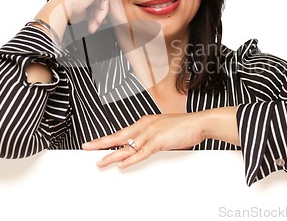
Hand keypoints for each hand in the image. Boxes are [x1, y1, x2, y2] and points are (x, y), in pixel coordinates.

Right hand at [54, 0, 108, 32]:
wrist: (61, 6)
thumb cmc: (64, 9)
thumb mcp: (78, 8)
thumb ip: (89, 8)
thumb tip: (98, 16)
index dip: (92, 10)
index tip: (92, 21)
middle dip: (96, 14)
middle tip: (94, 25)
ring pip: (101, 0)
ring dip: (98, 15)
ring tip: (94, 26)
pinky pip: (105, 0)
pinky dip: (102, 12)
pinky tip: (97, 20)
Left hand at [82, 113, 207, 167]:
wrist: (199, 122)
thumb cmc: (184, 126)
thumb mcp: (163, 129)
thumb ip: (152, 136)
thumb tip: (144, 147)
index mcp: (145, 122)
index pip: (122, 132)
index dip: (108, 138)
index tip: (96, 142)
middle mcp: (145, 126)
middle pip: (118, 136)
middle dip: (101, 143)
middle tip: (87, 147)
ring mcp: (151, 133)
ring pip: (127, 146)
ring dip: (113, 155)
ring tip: (100, 162)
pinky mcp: (158, 141)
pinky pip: (141, 153)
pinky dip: (131, 159)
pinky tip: (122, 164)